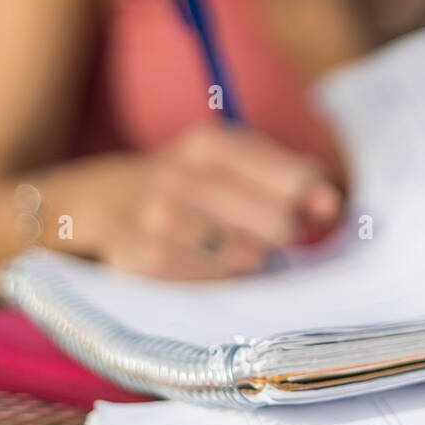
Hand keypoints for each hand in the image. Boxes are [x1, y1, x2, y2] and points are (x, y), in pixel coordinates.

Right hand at [44, 122, 343, 280]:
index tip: (326, 209)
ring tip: (230, 243)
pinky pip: (215, 280)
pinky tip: (202, 259)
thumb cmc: (178, 181)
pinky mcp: (147, 260)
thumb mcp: (220, 158)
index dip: (316, 197)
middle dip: (285, 232)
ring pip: (249, 257)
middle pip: (278, 222)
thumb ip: (280, 171)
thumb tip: (331, 202)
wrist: (93, 202)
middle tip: (273, 233)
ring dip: (252, 257)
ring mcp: (162, 221)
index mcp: (210, 144)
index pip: (292, 177)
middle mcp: (184, 176)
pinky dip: (219, 275)